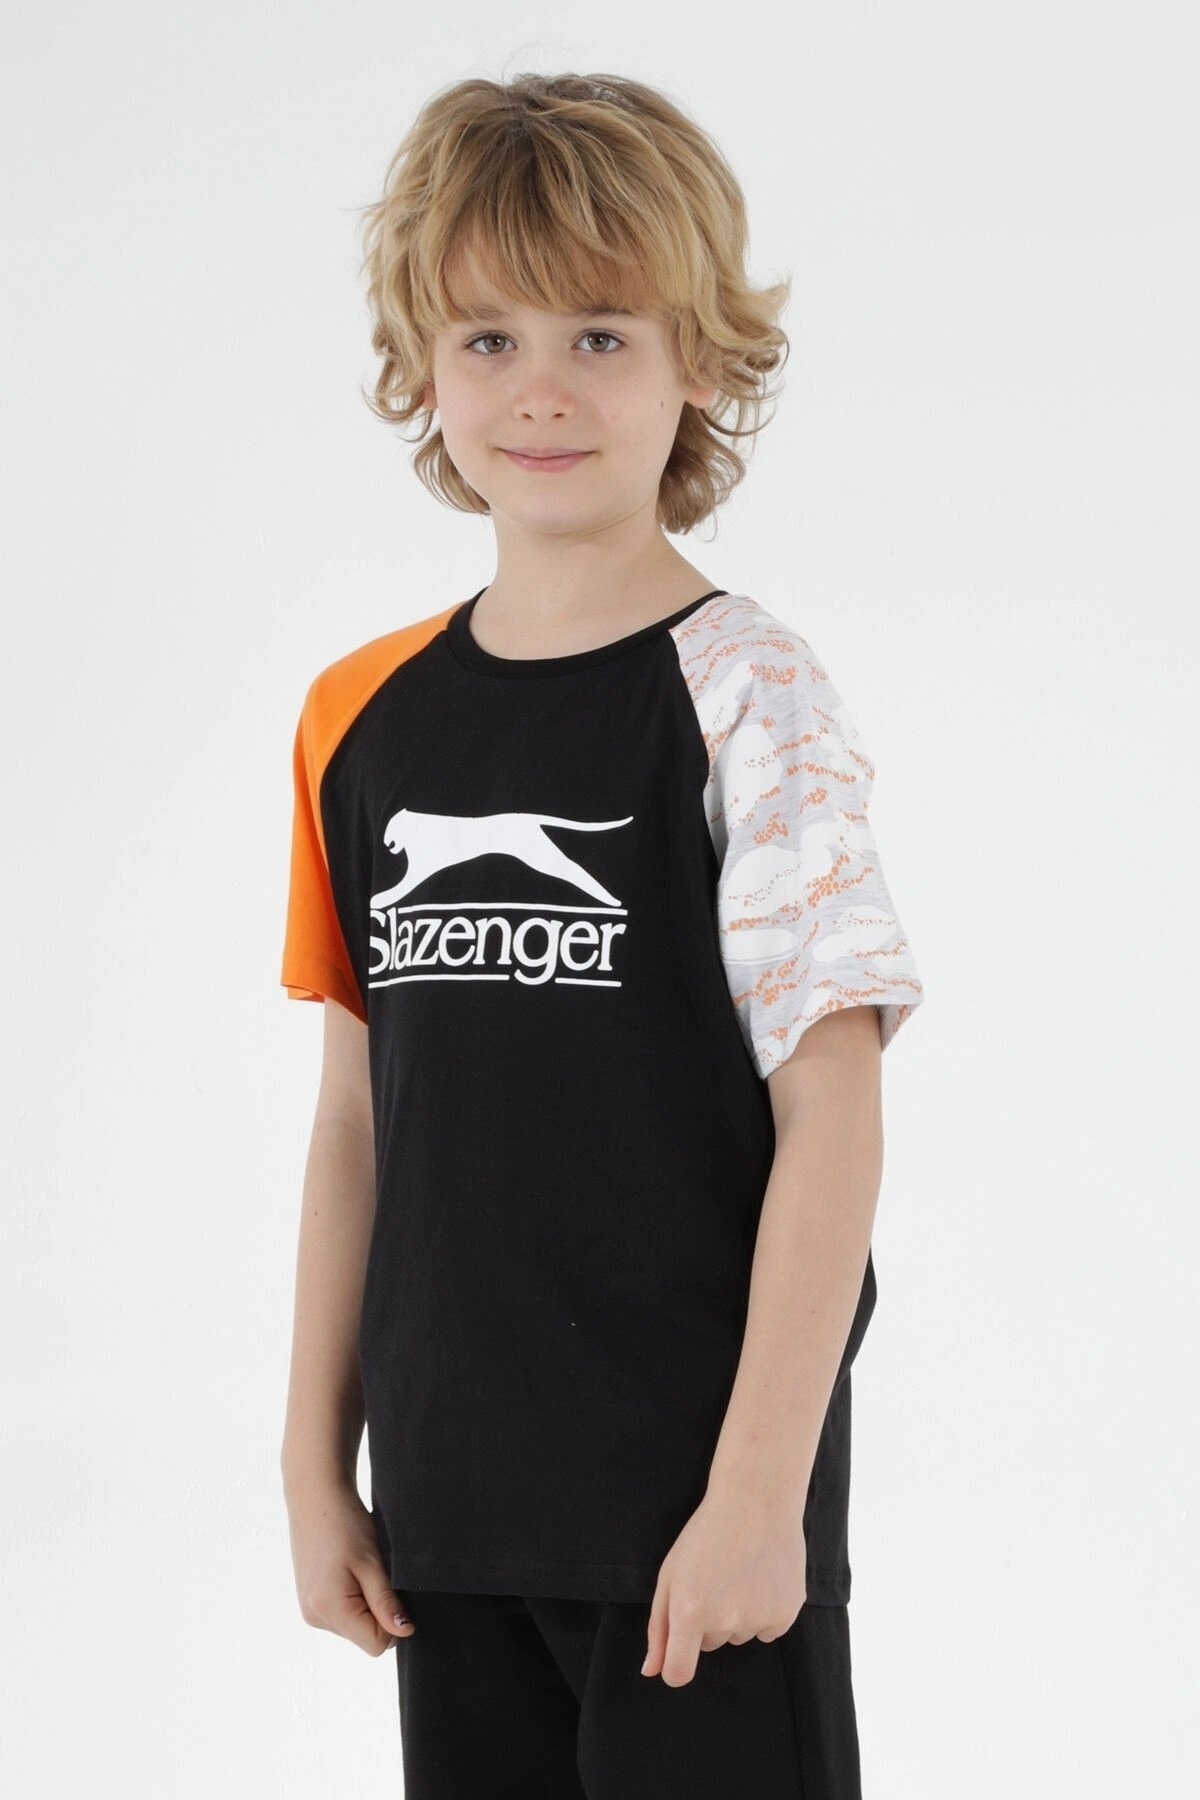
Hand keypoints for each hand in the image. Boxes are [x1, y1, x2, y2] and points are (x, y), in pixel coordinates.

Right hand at [285, 1481, 415, 1655]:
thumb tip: (404, 1632)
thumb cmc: (344, 1523)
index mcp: (329, 1610)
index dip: (394, 1621)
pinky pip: (342, 1615)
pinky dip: (353, 1599)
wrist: (316, 1497)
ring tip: (360, 1568)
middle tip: (375, 1573)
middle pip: (364, 1637)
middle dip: (379, 1612)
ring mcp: (310, 1611)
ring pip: (355, 1627)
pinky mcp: (310, 1602)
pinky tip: (349, 1571)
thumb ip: (386, 1602)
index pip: (376, 1645)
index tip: (392, 1589)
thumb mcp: (372, 1563)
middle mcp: (315, 1618)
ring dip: (366, 1604)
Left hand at [640, 1487, 806, 1687]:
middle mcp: (725, 1622)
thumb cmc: (706, 1534)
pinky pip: (767, 1630)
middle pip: (710, 1645)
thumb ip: (659, 1628)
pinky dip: (763, 1611)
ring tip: (739, 1571)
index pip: (679, 1673)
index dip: (675, 1666)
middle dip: (707, 1620)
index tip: (679, 1652)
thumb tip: (651, 1671)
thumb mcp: (670, 1574)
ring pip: (738, 1635)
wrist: (756, 1500)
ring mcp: (758, 1619)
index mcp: (690, 1613)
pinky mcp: (786, 1614)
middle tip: (714, 1578)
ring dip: (736, 1614)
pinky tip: (762, 1578)